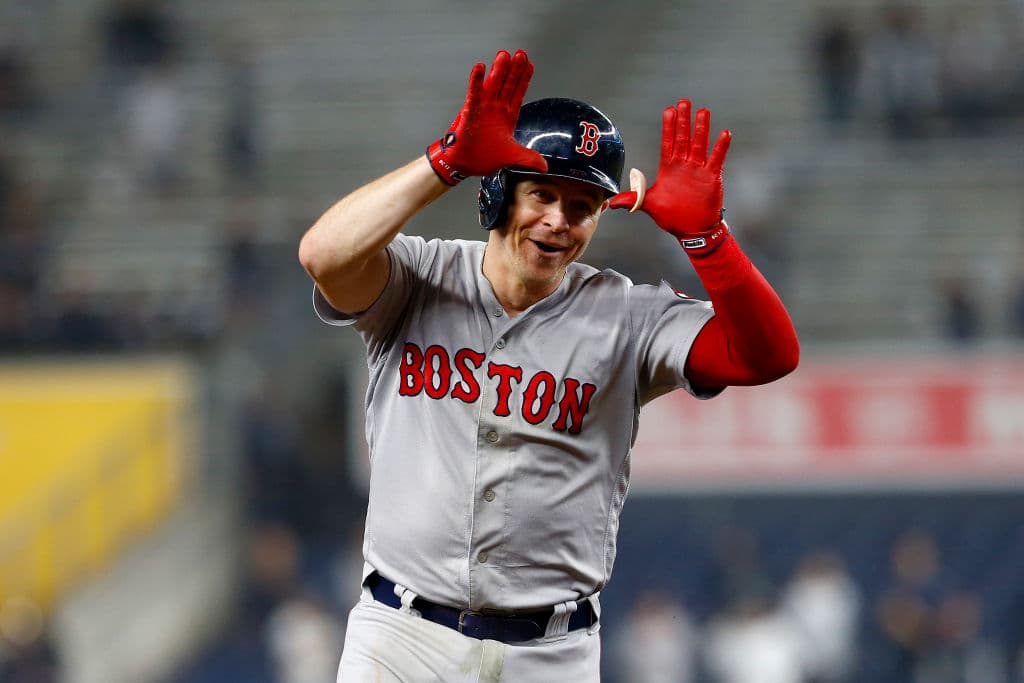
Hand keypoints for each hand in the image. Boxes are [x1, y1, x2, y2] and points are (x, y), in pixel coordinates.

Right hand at [426, 49, 547, 184]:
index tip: (530, 64)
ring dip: (498, 70)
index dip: (524, 79)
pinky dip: (476, 80)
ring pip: (493, 85)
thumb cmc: (484, 157)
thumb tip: (545, 167)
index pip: (518, 93)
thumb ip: (528, 159)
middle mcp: (496, 108)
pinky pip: (474, 93)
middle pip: (507, 84)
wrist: (465, 164)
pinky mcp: (470, 111)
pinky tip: (479, 67)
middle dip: (514, 69)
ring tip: (504, 55)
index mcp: (507, 116)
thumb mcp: (512, 157)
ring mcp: (483, 108)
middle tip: (520, 54)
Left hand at [609, 99, 730, 238]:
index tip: (669, 109)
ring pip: (699, 144)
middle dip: (683, 121)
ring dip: (701, 129)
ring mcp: (698, 169)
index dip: (668, 127)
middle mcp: (683, 165)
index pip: (667, 142)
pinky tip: (724, 133)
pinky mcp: (711, 177)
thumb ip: (633, 199)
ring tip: (703, 112)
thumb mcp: (649, 205)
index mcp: (668, 168)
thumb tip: (611, 202)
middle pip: (683, 138)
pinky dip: (720, 147)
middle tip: (684, 102)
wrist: (692, 230)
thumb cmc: (672, 216)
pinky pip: (717, 159)